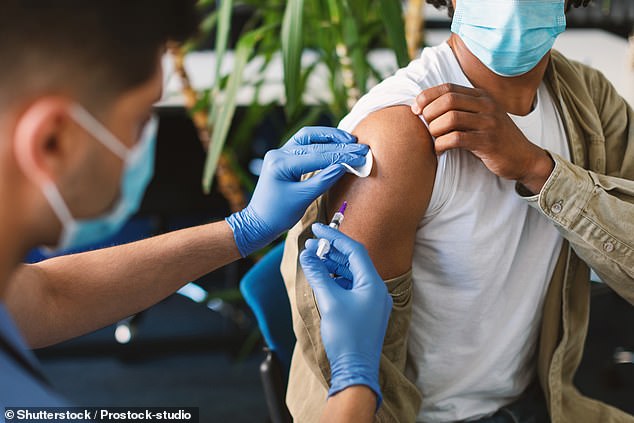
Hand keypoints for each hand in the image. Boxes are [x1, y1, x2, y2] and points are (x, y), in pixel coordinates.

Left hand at [227, 127, 368, 256]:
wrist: (259, 222)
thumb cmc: (278, 215)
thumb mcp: (303, 199)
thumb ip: (323, 180)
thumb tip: (344, 166)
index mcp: (280, 163)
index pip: (317, 156)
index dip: (341, 155)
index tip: (360, 155)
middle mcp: (278, 153)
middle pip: (314, 142)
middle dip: (339, 145)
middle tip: (361, 147)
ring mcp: (280, 153)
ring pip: (308, 137)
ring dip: (330, 137)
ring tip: (350, 139)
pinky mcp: (284, 157)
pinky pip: (305, 144)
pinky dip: (321, 143)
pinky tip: (336, 144)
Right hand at [300, 223, 391, 407]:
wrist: (355, 370)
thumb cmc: (346, 337)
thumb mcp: (329, 301)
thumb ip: (318, 275)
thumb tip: (307, 255)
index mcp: (373, 284)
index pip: (354, 250)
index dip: (335, 237)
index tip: (317, 228)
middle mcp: (376, 290)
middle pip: (353, 261)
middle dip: (331, 251)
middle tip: (311, 244)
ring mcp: (371, 301)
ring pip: (351, 274)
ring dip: (332, 265)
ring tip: (312, 259)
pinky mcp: (364, 311)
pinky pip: (350, 288)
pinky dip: (335, 280)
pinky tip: (321, 277)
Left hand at [411, 83, 553, 192]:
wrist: (523, 158)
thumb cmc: (493, 139)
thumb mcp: (479, 118)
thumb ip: (459, 110)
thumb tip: (423, 108)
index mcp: (481, 96)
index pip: (447, 88)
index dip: (427, 97)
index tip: (416, 110)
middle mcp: (486, 105)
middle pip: (448, 100)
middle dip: (429, 113)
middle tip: (426, 127)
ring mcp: (489, 123)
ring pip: (451, 118)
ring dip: (435, 129)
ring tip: (434, 139)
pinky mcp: (488, 142)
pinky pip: (457, 138)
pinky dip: (442, 144)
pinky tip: (440, 150)